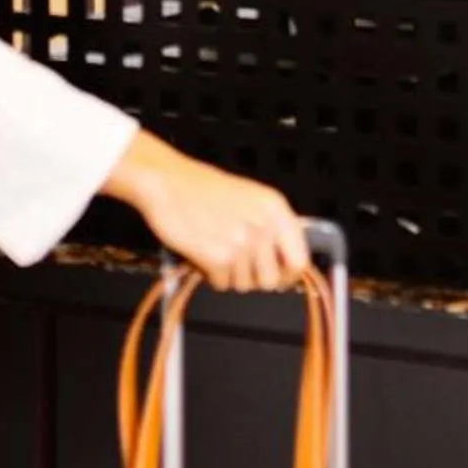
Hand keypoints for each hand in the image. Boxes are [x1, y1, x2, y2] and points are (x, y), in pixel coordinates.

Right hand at [103, 132, 308, 291]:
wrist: (167, 182)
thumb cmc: (203, 188)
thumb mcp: (251, 198)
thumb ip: (272, 227)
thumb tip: (287, 262)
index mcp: (275, 209)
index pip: (300, 260)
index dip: (289, 274)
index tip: (280, 277)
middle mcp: (263, 226)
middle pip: (271, 280)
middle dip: (253, 276)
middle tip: (237, 260)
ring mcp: (241, 244)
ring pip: (245, 285)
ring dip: (229, 274)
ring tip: (216, 247)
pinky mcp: (218, 258)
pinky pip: (222, 285)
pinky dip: (211, 274)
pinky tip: (204, 252)